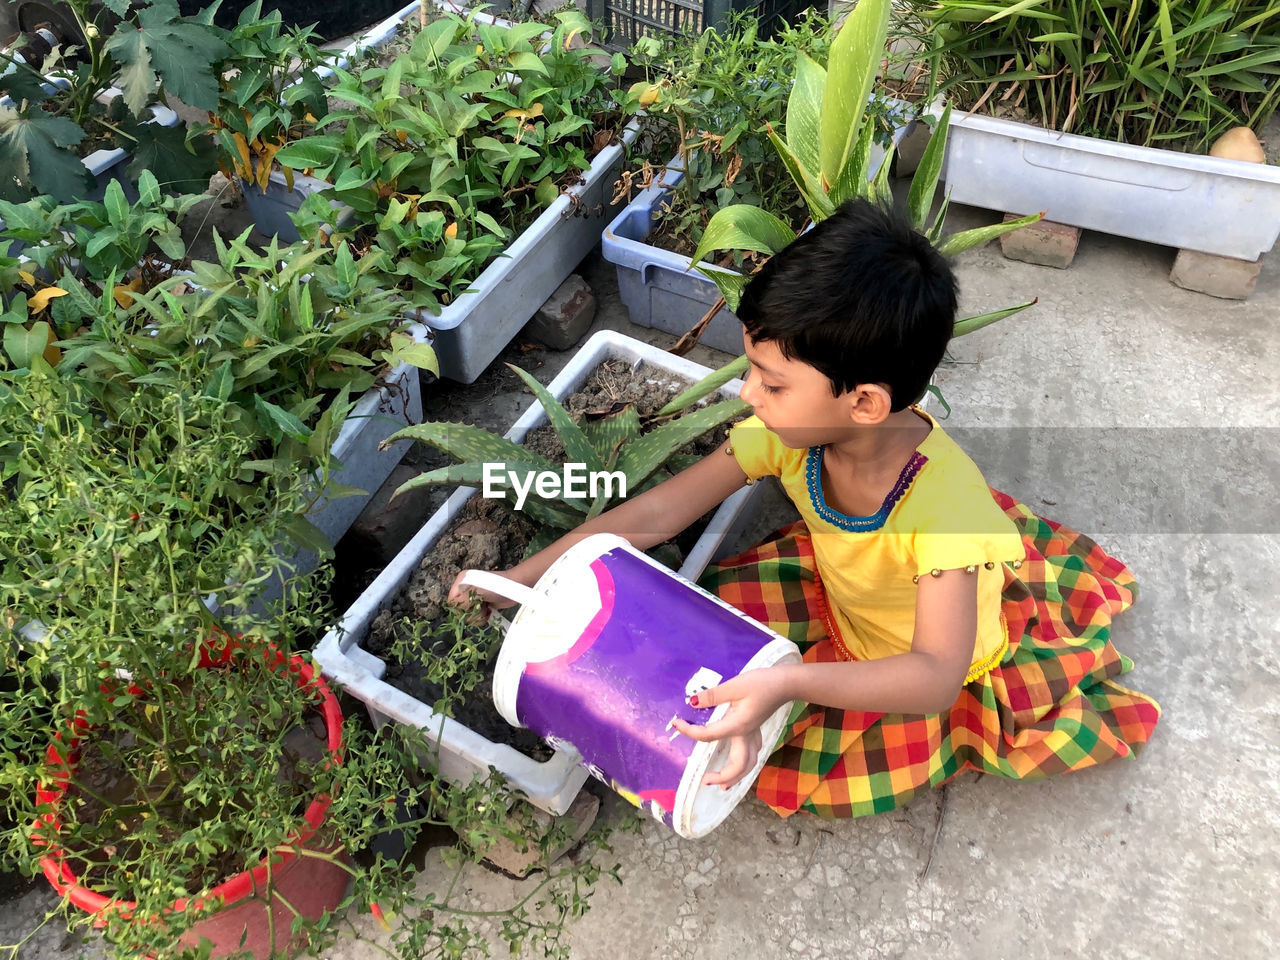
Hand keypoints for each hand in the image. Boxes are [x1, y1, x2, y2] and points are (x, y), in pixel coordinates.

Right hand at [447, 569, 518, 615]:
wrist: (515, 588)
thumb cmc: (497, 586)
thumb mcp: (477, 591)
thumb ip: (463, 600)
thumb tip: (455, 608)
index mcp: (461, 582)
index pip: (452, 601)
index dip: (461, 607)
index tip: (472, 605)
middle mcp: (464, 590)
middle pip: (459, 611)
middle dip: (471, 612)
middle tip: (482, 605)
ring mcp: (473, 598)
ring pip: (467, 616)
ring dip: (478, 616)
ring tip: (487, 607)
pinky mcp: (481, 606)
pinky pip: (475, 618)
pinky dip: (482, 618)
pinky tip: (489, 611)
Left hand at [670, 668, 789, 788]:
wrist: (786, 683)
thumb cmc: (762, 683)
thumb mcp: (735, 685)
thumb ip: (713, 695)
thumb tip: (692, 701)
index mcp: (737, 726)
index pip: (708, 736)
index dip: (689, 732)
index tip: (676, 723)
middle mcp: (746, 735)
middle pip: (737, 766)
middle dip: (722, 777)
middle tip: (705, 780)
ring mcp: (754, 734)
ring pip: (748, 764)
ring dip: (735, 777)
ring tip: (722, 783)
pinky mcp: (757, 729)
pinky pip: (752, 753)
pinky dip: (744, 763)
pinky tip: (740, 760)